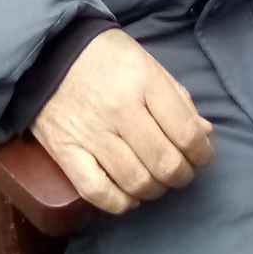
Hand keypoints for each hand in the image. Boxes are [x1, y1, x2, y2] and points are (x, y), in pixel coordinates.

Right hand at [31, 28, 213, 214]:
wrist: (48, 50)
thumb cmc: (105, 54)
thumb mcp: (147, 62)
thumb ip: (177, 98)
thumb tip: (204, 134)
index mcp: (144, 82)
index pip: (186, 133)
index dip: (202, 153)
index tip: (201, 156)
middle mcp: (120, 110)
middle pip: (165, 163)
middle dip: (182, 175)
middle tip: (181, 172)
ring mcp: (91, 133)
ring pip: (136, 182)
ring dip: (154, 190)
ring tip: (155, 182)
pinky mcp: (66, 151)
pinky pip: (98, 193)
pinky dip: (119, 203)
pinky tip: (128, 195)